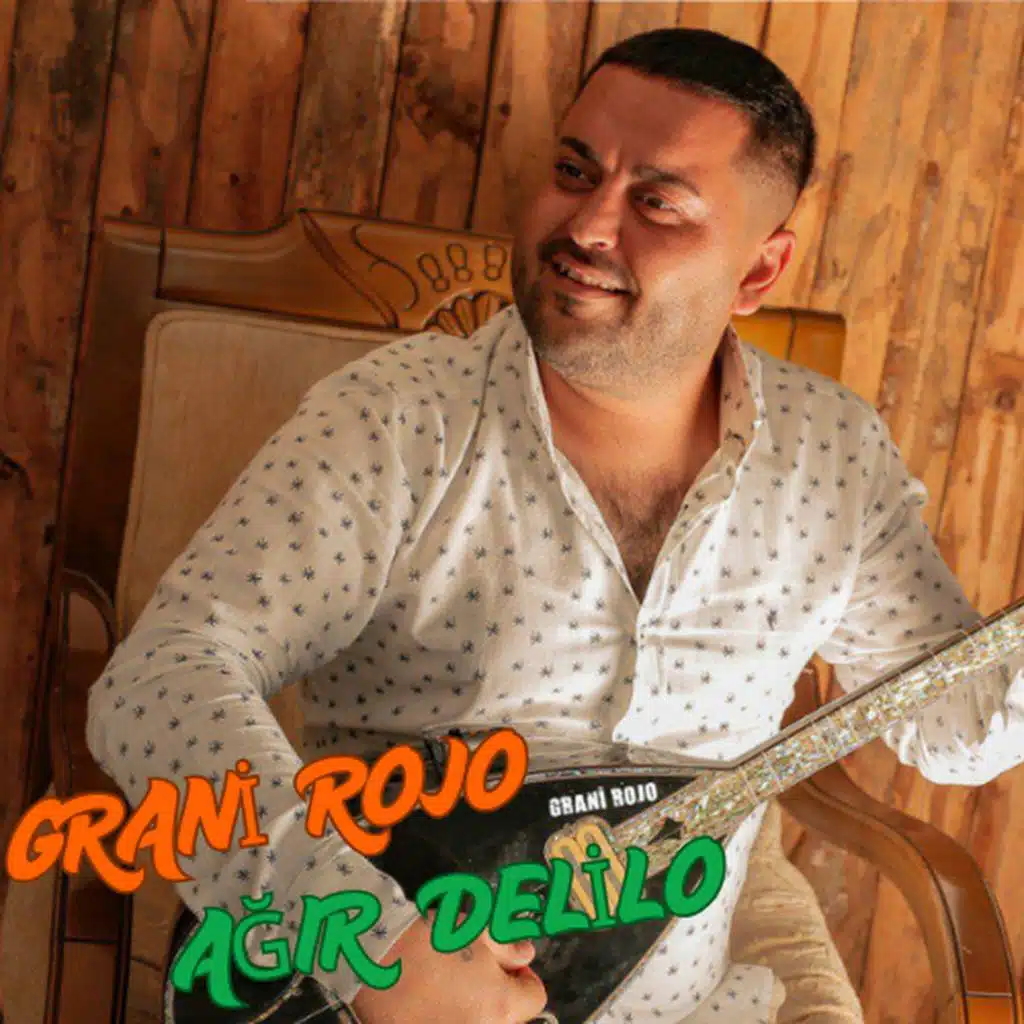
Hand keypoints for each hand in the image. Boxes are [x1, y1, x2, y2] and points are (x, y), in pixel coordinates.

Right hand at [350, 916, 546, 1023]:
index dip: (523, 977)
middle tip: (478, 971)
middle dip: (501, 994)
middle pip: (510, 1016)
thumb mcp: (476, 930)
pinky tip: (435, 1000)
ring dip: (477, 1007)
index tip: (507, 965)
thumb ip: (507, 946)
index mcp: (502, 1007)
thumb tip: (526, 956)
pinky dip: (450, 1017)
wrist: (374, 957)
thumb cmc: (431, 939)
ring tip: (454, 985)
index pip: (535, 998)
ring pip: (483, 1022)